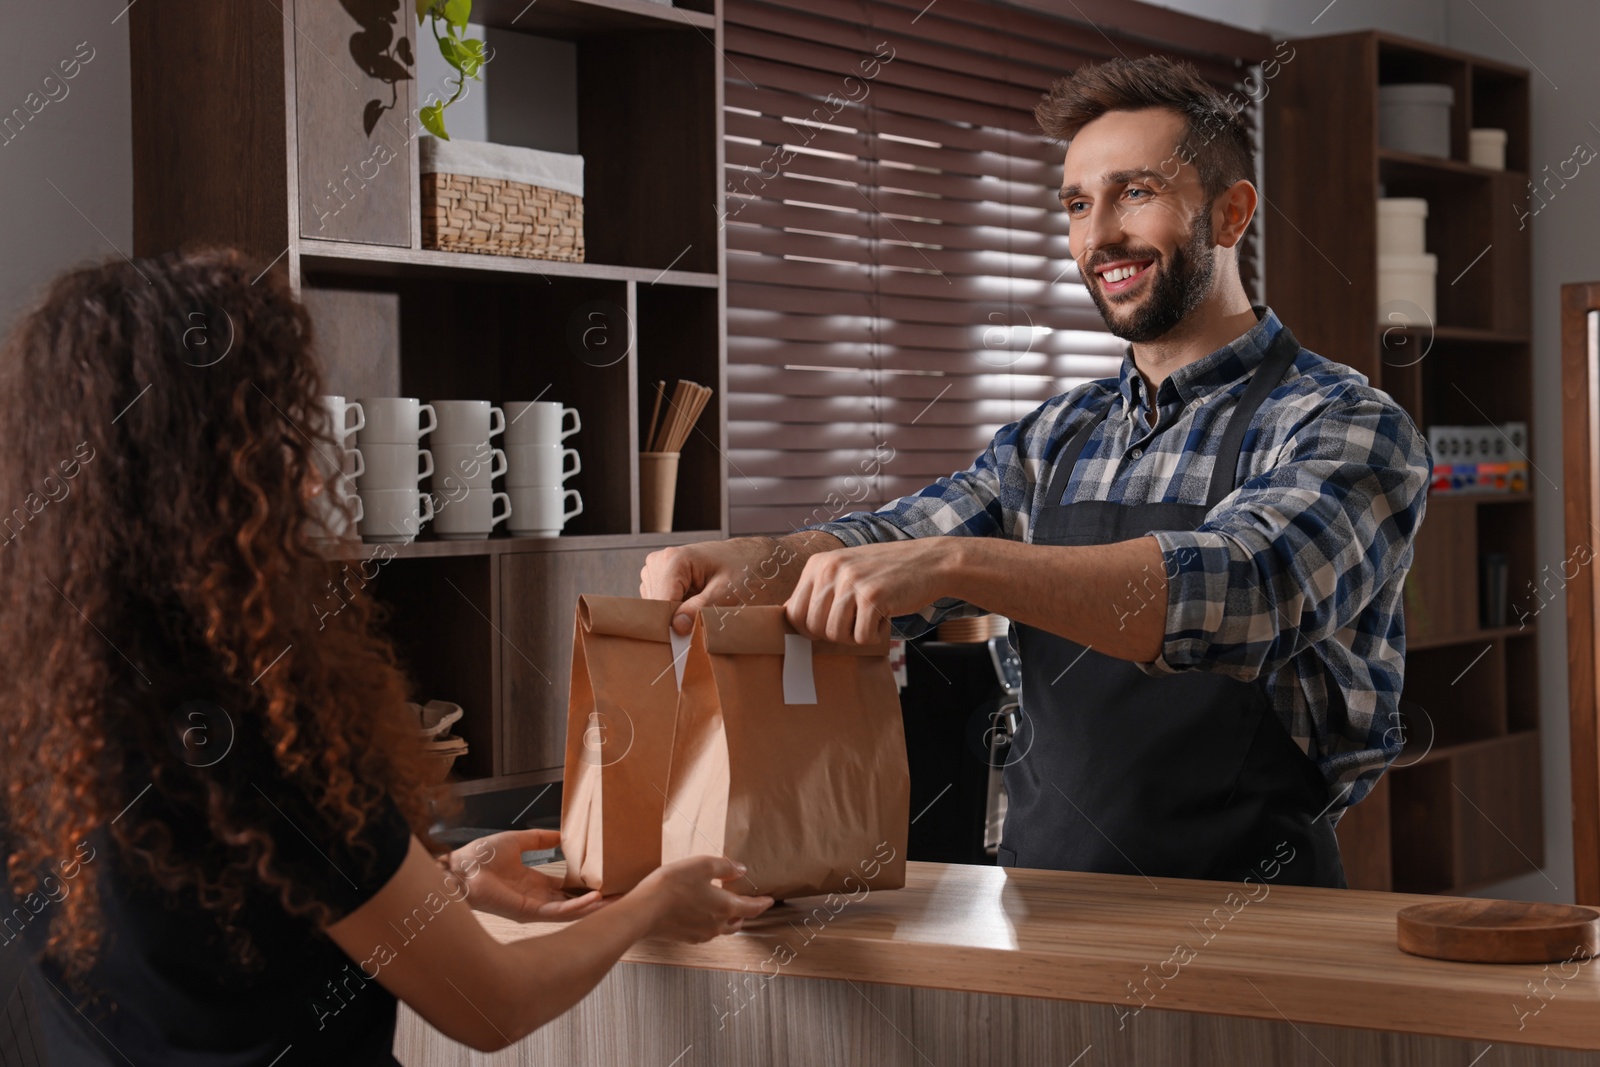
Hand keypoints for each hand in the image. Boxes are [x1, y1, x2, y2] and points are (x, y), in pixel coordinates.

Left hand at [447, 829, 608, 922]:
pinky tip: (595, 899)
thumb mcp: (520, 840)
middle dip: (597, 902)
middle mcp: (536, 899)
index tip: (606, 882)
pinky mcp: (528, 912)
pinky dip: (577, 908)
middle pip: (573, 904)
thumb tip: (562, 835)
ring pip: (571, 912)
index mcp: (534, 883)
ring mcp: (533, 908)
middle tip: (622, 896)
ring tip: (617, 901)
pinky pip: (558, 913)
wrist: (461, 867)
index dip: (585, 887)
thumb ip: (541, 839)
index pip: (566, 890)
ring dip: (593, 907)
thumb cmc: (481, 856)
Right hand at [630, 856, 774, 942]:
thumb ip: (725, 867)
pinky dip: (709, 923)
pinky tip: (700, 914)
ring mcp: (700, 934)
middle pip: (738, 921)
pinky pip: (704, 931)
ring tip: (725, 908)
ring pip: (721, 929)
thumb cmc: (673, 886)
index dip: (763, 903)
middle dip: (745, 913)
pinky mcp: (685, 937)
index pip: (752, 908)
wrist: (643, 911)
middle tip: (747, 904)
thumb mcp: (702, 866)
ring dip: (727, 919)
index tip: (770, 900)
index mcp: (725, 907)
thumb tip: (742, 870)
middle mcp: (716, 925)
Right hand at [641, 533, 840, 634]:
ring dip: (678, 617)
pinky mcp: (666, 579)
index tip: (684, 644)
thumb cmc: (749, 572)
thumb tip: (676, 628)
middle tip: (702, 628)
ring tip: (705, 612)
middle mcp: (660, 562)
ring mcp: (660, 570)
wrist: (761, 560)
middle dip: (676, 621)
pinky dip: (680, 611)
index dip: (670, 627)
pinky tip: (699, 607)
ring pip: (658, 608)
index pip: (658, 604)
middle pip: (656, 607)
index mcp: (674, 561)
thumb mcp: (728, 595)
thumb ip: (700, 611)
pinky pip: (664, 604)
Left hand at [785, 537, 958, 643]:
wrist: (929, 562)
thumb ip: (820, 592)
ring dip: (856, 636)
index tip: (827, 630)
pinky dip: (876, 636)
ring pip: (835, 634)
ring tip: (872, 618)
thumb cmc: (886, 573)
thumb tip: (789, 620)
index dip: (808, 630)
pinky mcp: (873, 595)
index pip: (793, 612)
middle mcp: (830, 569)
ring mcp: (852, 581)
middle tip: (856, 623)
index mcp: (818, 564)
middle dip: (834, 635)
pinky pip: (861, 637)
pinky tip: (886, 617)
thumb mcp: (845, 573)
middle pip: (813, 627)